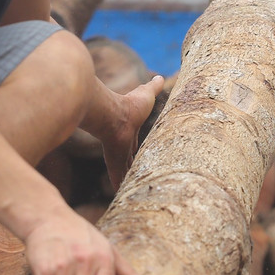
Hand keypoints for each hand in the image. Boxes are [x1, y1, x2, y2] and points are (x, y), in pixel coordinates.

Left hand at [96, 75, 165, 190]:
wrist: (114, 114)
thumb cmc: (130, 104)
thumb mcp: (146, 94)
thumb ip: (152, 87)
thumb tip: (160, 75)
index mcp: (129, 133)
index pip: (134, 147)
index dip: (137, 153)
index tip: (141, 159)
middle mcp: (123, 146)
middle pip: (129, 163)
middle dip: (133, 171)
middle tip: (139, 182)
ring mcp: (119, 156)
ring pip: (124, 174)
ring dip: (128, 183)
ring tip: (133, 197)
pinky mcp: (116, 164)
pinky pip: (118, 180)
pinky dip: (119, 189)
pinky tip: (120, 199)